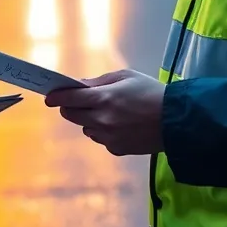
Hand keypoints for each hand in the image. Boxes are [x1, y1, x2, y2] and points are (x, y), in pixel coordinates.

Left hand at [45, 69, 165, 155]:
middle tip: (78, 101)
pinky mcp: (116, 149)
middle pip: (71, 115)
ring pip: (85, 128)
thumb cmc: (152, 92)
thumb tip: (78, 86)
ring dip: (89, 119)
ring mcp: (108, 137)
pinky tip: (121, 125)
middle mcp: (102, 120)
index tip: (49, 96)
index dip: (56, 97)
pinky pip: (100, 138)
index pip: (69, 98)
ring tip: (110, 112)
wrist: (177, 121)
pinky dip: (103, 131)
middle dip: (71, 107)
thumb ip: (99, 82)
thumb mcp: (126, 77)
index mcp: (104, 98)